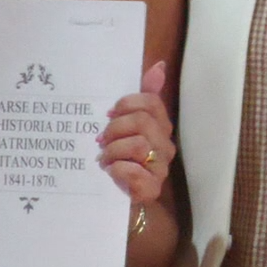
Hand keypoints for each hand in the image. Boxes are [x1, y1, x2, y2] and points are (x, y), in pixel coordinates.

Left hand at [99, 60, 173, 205]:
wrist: (121, 200)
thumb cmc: (123, 159)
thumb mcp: (128, 126)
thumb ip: (145, 95)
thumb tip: (159, 66)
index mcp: (161, 127)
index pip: (151, 103)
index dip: (126, 105)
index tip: (108, 115)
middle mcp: (165, 146)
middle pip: (142, 122)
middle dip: (114, 130)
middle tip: (101, 141)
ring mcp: (160, 169)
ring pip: (137, 145)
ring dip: (112, 152)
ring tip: (103, 159)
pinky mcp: (151, 190)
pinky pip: (135, 173)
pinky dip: (118, 171)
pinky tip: (111, 173)